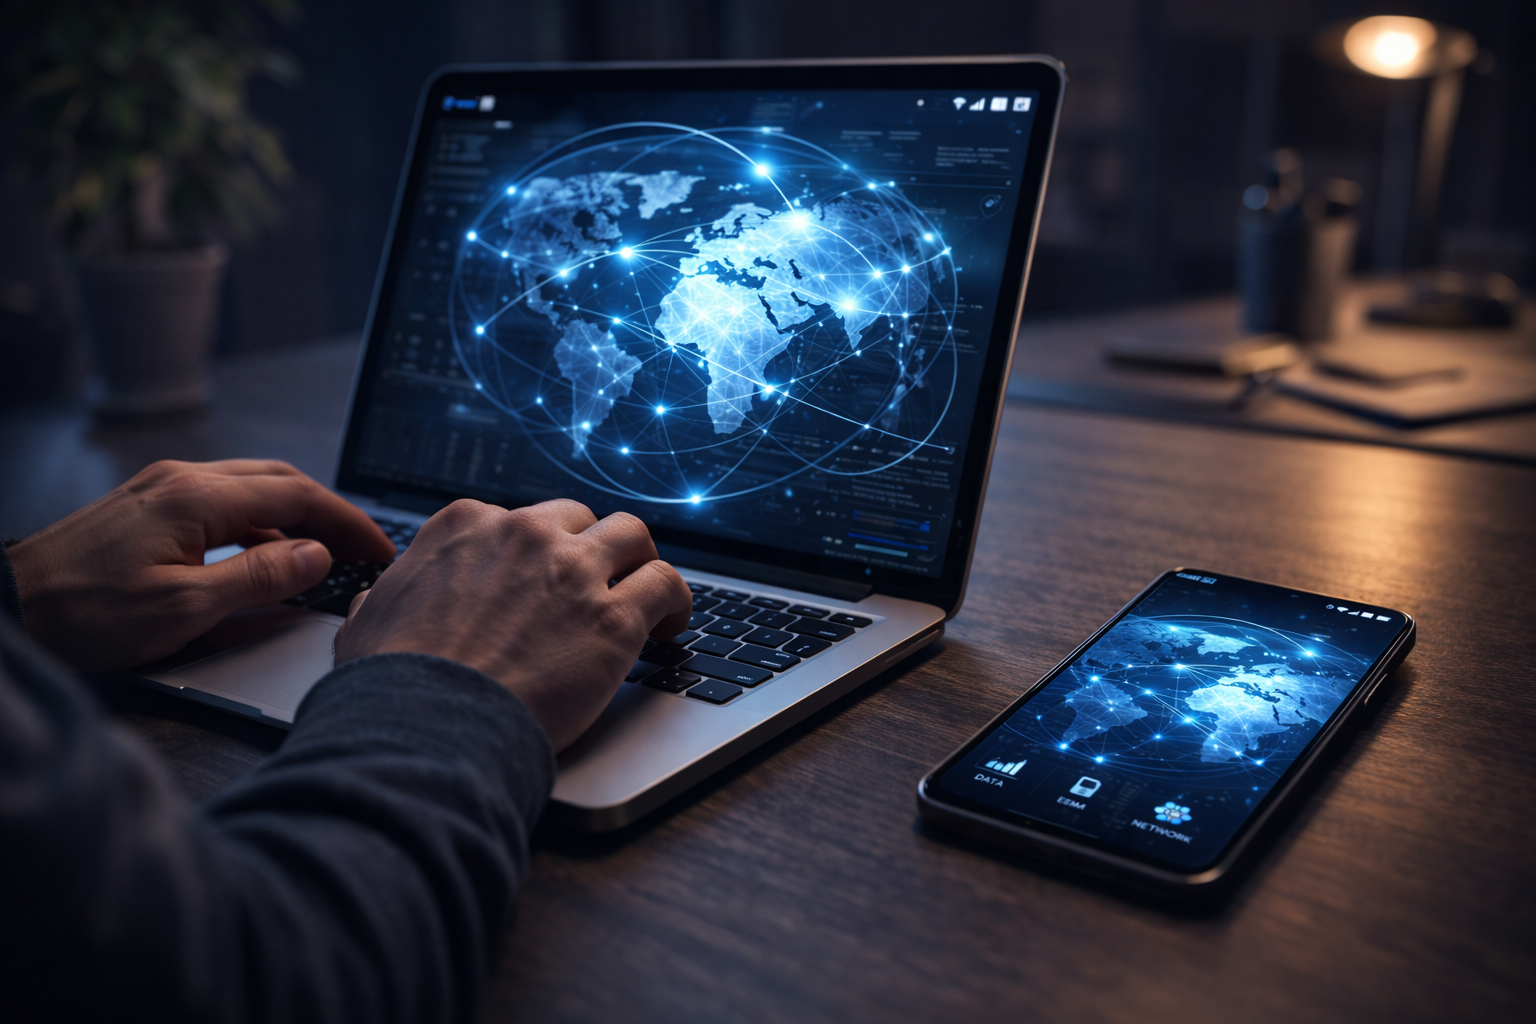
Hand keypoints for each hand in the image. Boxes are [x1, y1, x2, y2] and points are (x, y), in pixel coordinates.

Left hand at [8, 459, 396, 671]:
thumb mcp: (183, 609)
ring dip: (294, 519)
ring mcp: (159, 491)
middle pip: (280, 481)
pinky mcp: (144, 511)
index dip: (349, 523)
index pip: (299, 496)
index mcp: (196, 497)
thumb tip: (318, 556)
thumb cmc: (81, 616)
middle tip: (362, 551)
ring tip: (321, 560)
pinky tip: (262, 561)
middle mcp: (181, 481)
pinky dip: (258, 527)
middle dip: (330, 513)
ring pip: (250, 491)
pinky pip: (220, 506)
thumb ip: (259, 578)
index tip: (380, 552)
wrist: (2, 611)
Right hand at [334, 499, 691, 750]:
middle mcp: (523, 535)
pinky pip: (667, 584)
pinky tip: (669, 624)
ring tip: (642, 593)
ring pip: (633, 535)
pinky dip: (676, 600)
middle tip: (593, 587)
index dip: (534, 552)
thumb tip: (382, 596)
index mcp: (465, 526)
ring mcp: (572, 571)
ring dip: (639, 562)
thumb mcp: (367, 623)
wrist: (425, 729)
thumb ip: (386, 597)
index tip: (541, 579)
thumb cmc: (392, 686)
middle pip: (579, 519)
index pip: (518, 518)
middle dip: (588, 549)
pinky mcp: (613, 617)